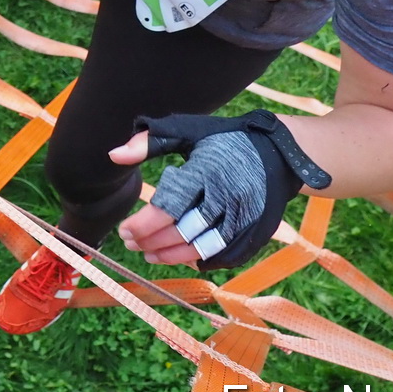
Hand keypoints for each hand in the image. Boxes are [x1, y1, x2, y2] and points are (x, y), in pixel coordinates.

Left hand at [108, 111, 331, 269]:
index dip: (142, 224)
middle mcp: (226, 196)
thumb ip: (151, 142)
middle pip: (181, 231)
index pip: (168, 207)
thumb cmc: (224, 141)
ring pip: (201, 248)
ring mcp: (243, 218)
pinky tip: (178, 256)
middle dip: (150, 242)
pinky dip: (198, 260)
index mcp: (206, 171)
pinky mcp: (255, 233)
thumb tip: (113, 156)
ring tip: (148, 254)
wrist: (280, 153)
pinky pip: (222, 256)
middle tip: (130, 243)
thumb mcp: (189, 131)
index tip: (123, 230)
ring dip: (170, 256)